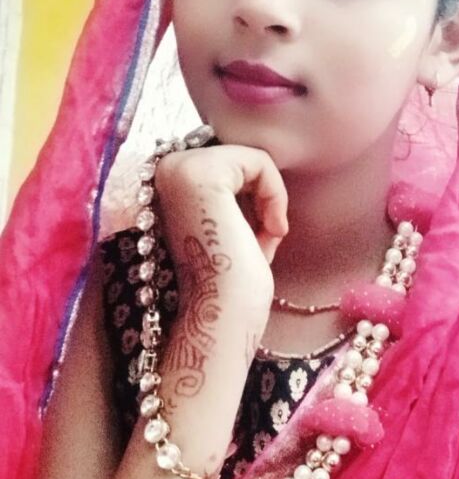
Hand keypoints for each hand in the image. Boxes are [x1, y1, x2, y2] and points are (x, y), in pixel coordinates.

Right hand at [154, 144, 287, 397]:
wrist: (219, 319)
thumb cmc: (228, 285)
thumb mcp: (227, 226)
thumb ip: (231, 193)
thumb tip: (256, 163)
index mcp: (163, 185)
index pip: (227, 168)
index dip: (250, 202)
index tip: (256, 240)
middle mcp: (162, 172)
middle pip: (238, 160)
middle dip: (260, 200)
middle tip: (263, 242)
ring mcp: (176, 169)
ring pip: (250, 159)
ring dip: (269, 201)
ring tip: (265, 240)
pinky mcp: (199, 172)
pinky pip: (259, 161)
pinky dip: (276, 196)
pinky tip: (271, 231)